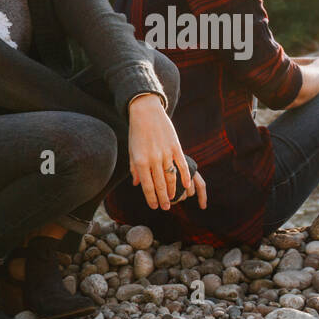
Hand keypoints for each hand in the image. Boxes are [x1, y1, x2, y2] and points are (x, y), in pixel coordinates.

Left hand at [127, 94, 204, 210]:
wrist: (145, 111)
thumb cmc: (136, 132)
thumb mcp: (131, 150)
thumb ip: (134, 168)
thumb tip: (137, 184)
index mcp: (140, 161)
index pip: (147, 185)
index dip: (151, 198)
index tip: (154, 206)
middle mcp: (152, 159)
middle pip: (159, 184)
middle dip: (163, 198)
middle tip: (166, 208)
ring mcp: (165, 152)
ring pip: (171, 177)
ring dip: (173, 190)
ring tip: (174, 199)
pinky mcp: (175, 146)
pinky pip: (182, 165)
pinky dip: (185, 176)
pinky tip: (186, 186)